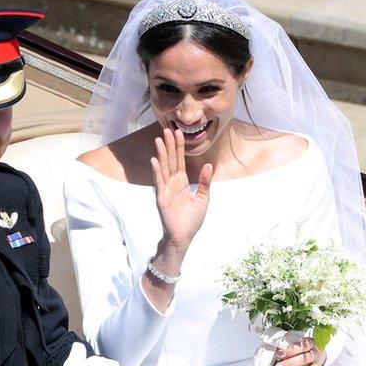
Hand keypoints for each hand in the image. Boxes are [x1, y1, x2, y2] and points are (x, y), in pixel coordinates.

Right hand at [150, 128, 211, 249]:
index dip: (179, 147)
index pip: (180, 161)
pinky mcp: (162, 198)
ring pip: (164, 168)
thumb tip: (209, 166)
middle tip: (166, 129)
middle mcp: (172, 183)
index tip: (178, 133)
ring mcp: (166, 190)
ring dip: (161, 154)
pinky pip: (159, 182)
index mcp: (182, 182)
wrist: (184, 236)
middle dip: (169, 145)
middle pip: (170, 160)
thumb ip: (205, 182)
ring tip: (159, 140)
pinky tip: (155, 160)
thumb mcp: (203, 198)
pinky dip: (157, 171)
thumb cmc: (192, 219)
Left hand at [274, 338, 331, 365]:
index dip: (291, 350)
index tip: (279, 354)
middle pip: (305, 359)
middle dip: (290, 363)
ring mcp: (317, 365)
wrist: (315, 350)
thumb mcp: (294, 342)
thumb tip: (274, 351)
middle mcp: (315, 354)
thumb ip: (286, 345)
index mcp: (309, 344)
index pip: (302, 345)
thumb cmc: (300, 347)